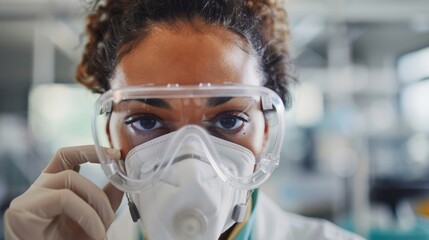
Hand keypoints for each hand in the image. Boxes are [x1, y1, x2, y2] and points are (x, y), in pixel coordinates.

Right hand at [4, 145, 123, 239]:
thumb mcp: (93, 219)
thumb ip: (105, 199)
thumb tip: (121, 179)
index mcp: (52, 187)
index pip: (66, 156)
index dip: (89, 150)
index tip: (115, 154)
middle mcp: (39, 188)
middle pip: (71, 169)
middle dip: (99, 192)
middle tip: (111, 218)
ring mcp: (29, 197)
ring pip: (70, 179)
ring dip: (96, 204)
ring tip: (103, 229)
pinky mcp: (23, 209)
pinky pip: (64, 198)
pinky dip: (87, 215)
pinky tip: (95, 233)